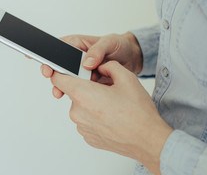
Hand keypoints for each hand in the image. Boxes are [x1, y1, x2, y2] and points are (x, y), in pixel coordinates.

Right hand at [41, 32, 142, 97]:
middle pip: (59, 66)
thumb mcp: (110, 42)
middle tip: (51, 78)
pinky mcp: (87, 83)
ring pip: (66, 80)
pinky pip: (78, 88)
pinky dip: (75, 93)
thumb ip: (97, 50)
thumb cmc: (119, 45)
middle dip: (53, 74)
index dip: (48, 55)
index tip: (45, 63)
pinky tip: (75, 96)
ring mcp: (80, 72)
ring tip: (59, 92)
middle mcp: (76, 59)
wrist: (132, 59)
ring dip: (62, 86)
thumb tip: (86, 62)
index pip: (57, 48)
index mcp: (77, 45)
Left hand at [51, 61, 172, 174]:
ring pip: (81, 107)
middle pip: (73, 93)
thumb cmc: (138, 112)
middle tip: (105, 90)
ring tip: (112, 106)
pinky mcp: (87, 137)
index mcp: (82, 94)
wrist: (148, 140)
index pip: (58, 79)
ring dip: (91, 103)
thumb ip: (109, 66)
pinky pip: (86, 121)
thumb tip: (101, 66)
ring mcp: (81, 126)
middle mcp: (77, 112)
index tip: (68, 71)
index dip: (61, 72)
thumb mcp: (126, 77)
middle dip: (86, 88)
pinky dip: (95, 117)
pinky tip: (111, 117)